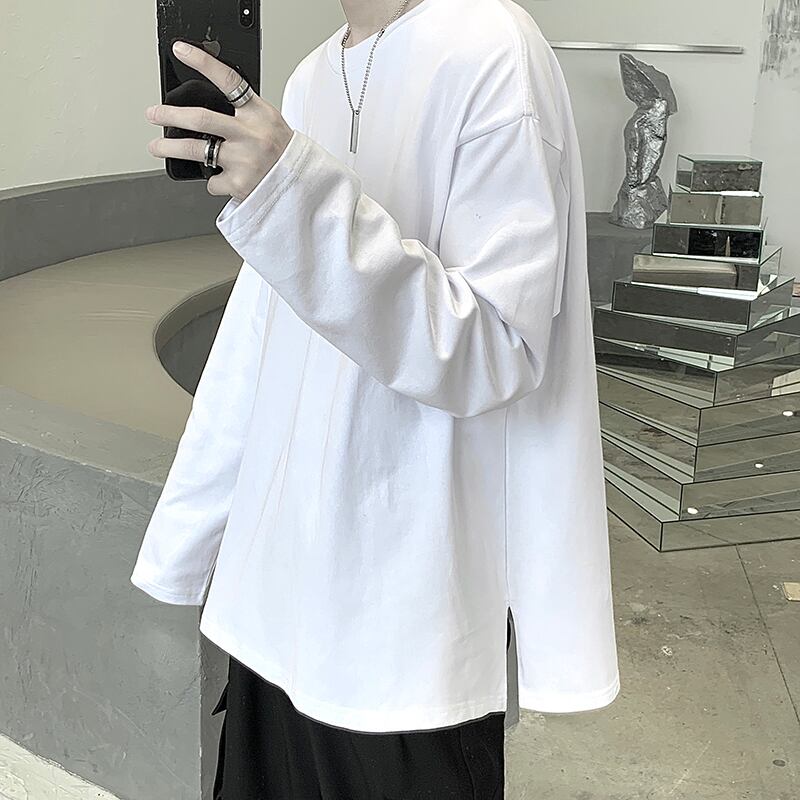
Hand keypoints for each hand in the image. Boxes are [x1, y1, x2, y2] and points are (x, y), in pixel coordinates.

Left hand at [145, 41, 293, 200]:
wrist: (301, 186)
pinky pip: (212, 181)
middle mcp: (251, 135)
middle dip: (170, 115)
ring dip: (170, 148)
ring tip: (157, 147)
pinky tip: (225, 179)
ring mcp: (244, 160)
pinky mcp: (239, 184)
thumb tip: (201, 111)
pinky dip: (214, 181)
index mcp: (258, 114)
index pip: (229, 81)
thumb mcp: (269, 124)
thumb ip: (242, 114)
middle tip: (153, 114)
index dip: (203, 63)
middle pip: (201, 119)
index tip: (182, 51)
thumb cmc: (281, 153)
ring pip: (196, 151)